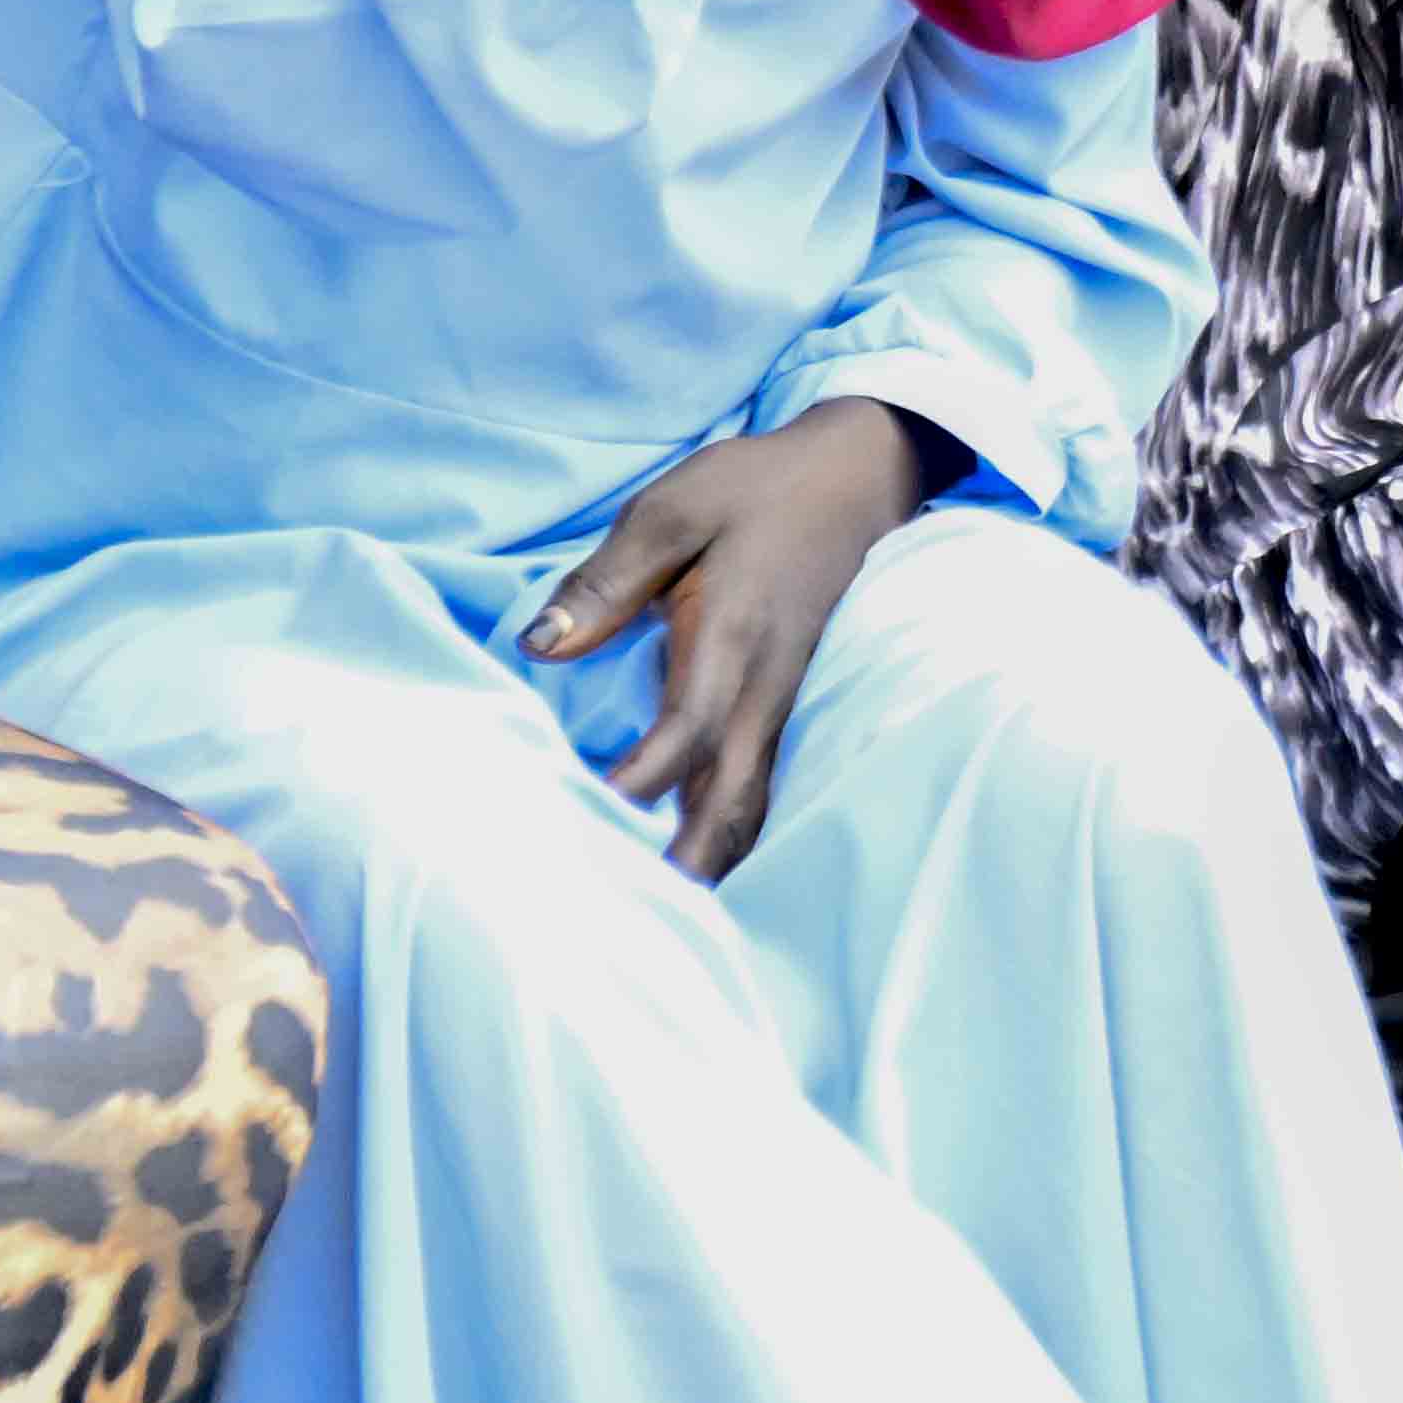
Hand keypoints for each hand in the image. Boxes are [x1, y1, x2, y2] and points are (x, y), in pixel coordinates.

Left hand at [528, 396, 945, 877]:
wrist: (863, 474)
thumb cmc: (758, 488)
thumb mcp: (673, 508)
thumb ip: (606, 581)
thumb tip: (538, 646)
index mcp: (729, 637)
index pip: (684, 733)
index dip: (637, 784)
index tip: (583, 817)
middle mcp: (766, 687)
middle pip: (729, 801)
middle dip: (684, 866)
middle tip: (632, 928)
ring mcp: (788, 700)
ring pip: (753, 806)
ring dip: (711, 862)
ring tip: (664, 921)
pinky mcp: (793, 703)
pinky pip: (765, 785)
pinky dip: (732, 832)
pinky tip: (702, 864)